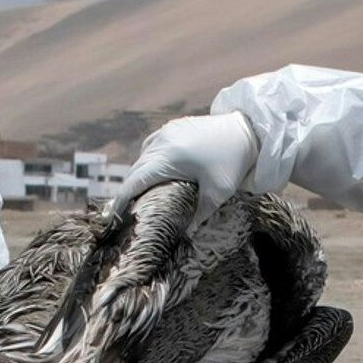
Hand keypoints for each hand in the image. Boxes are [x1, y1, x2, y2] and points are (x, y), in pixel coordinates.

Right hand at [117, 113, 258, 213]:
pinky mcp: (174, 127)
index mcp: (168, 157)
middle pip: (135, 170)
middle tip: (127, 211)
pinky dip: (149, 161)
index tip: (115, 216)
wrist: (248, 130)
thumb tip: (185, 236)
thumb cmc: (233, 162)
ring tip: (141, 195)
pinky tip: (156, 172)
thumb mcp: (218, 193)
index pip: (134, 181)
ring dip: (139, 175)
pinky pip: (152, 146)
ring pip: (142, 157)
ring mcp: (166, 132)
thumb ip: (199, 215)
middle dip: (129, 190)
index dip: (121, 199)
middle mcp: (162, 141)